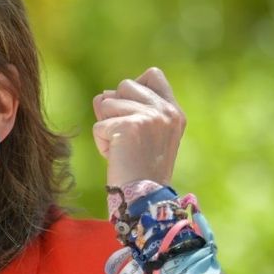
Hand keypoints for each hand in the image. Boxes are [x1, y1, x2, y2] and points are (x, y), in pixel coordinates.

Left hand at [92, 67, 185, 186]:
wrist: (146, 198)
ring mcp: (149, 116)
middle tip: (126, 138)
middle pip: (124, 85)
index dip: (135, 88)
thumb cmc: (142, 170)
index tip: (132, 114)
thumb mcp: (144, 135)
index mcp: (174, 112)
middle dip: (115, 109)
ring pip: (106, 102)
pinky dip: (101, 143)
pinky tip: (116, 157)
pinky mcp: (129, 126)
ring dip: (106, 126)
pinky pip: (99, 125)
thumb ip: (129, 109)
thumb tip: (102, 95)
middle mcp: (165, 111)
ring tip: (122, 149)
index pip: (153, 75)